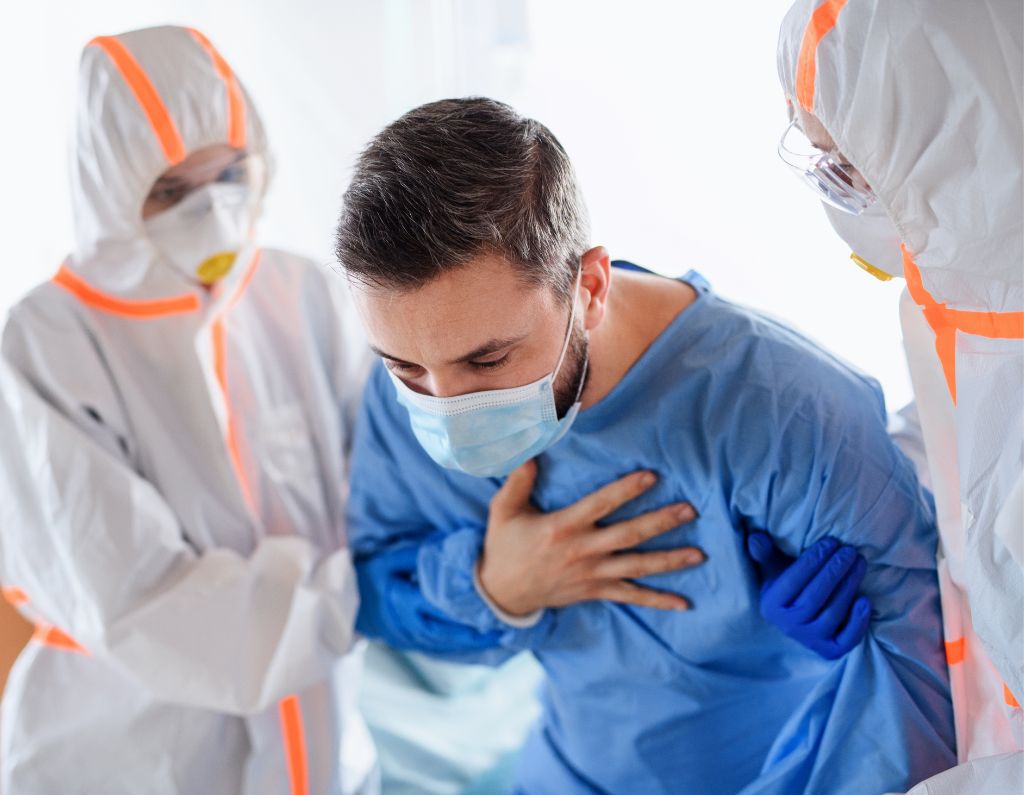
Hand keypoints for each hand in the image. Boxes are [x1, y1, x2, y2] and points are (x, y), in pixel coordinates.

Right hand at [356, 544, 501, 653]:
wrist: (342, 602)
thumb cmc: (369, 575)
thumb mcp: (389, 560)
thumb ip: (415, 557)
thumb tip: (445, 548)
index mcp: (402, 601)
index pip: (439, 606)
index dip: (465, 609)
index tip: (491, 607)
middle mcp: (406, 624)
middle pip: (446, 632)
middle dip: (474, 634)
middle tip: (503, 631)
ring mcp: (406, 637)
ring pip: (443, 643)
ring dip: (470, 643)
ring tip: (497, 640)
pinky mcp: (407, 642)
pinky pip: (435, 647)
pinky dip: (456, 647)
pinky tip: (476, 645)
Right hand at [478, 460, 704, 616]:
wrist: (502, 592)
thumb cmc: (504, 545)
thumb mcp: (504, 511)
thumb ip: (518, 482)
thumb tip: (531, 454)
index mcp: (563, 528)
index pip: (601, 505)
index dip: (626, 490)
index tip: (651, 476)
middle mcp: (582, 552)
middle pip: (629, 535)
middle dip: (661, 522)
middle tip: (690, 510)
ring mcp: (592, 575)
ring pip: (637, 566)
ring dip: (669, 561)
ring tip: (700, 554)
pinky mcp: (595, 592)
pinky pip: (631, 597)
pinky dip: (658, 601)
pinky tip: (684, 603)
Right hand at [747, 532, 870, 659]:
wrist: (796, 620)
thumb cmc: (786, 588)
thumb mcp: (773, 570)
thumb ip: (766, 554)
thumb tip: (756, 537)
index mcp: (772, 606)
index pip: (792, 582)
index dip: (812, 561)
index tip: (829, 542)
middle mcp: (789, 626)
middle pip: (815, 597)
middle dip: (834, 571)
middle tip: (848, 551)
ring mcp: (810, 640)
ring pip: (832, 613)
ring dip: (848, 586)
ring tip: (859, 563)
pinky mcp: (831, 651)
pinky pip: (847, 639)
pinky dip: (858, 622)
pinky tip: (865, 600)